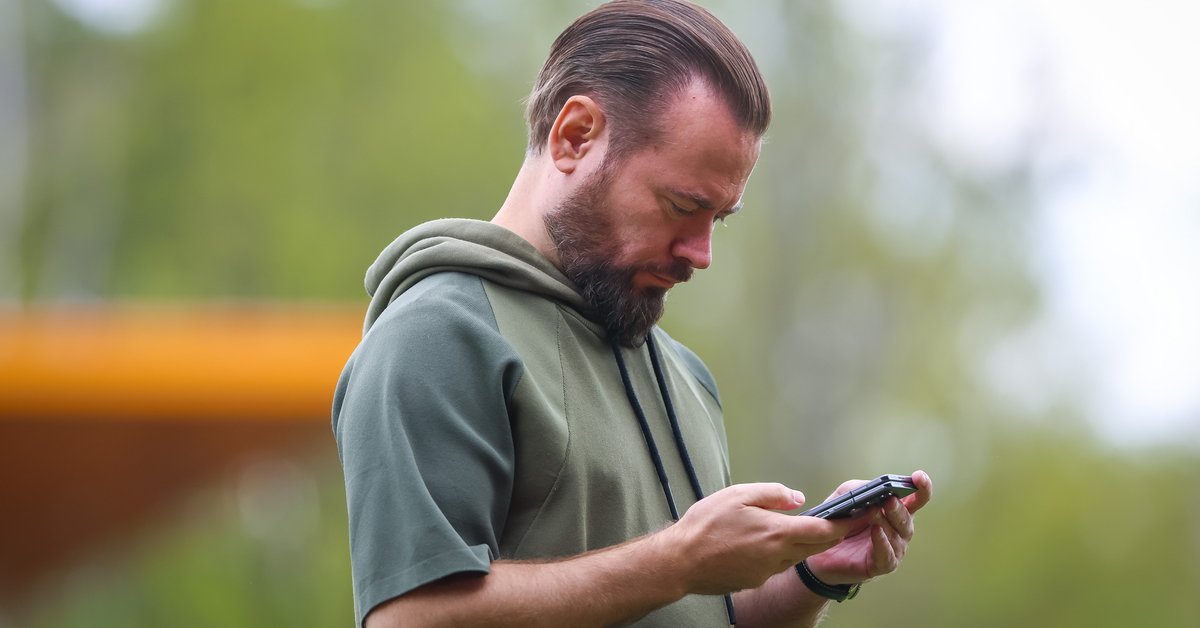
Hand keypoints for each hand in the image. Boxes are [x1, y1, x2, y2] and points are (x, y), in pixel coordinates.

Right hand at [662, 482, 866, 594]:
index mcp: (777, 533)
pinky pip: (778, 564)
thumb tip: (797, 498)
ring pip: (798, 555)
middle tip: (844, 519)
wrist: (680, 562)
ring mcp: (767, 571)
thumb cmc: (705, 526)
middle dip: (834, 533)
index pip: (824, 530)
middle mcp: (778, 556)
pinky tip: (765, 541)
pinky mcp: (755, 580)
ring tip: (804, 526)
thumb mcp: (738, 495)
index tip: (863, 514)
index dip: (847, 522)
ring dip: (808, 543)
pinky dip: (783, 552)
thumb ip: (772, 494)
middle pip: (818, 546)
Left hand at [804, 470, 932, 584]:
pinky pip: (887, 555)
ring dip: (886, 522)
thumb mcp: (844, 498)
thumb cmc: (838, 522)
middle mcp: (898, 530)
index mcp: (894, 511)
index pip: (915, 500)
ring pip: (898, 536)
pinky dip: (882, 542)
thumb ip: (859, 489)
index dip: (921, 489)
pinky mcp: (881, 564)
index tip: (919, 477)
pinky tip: (876, 532)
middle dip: (899, 508)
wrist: (820, 550)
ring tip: (874, 513)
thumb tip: (874, 485)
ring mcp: (892, 548)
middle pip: (907, 518)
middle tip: (889, 500)